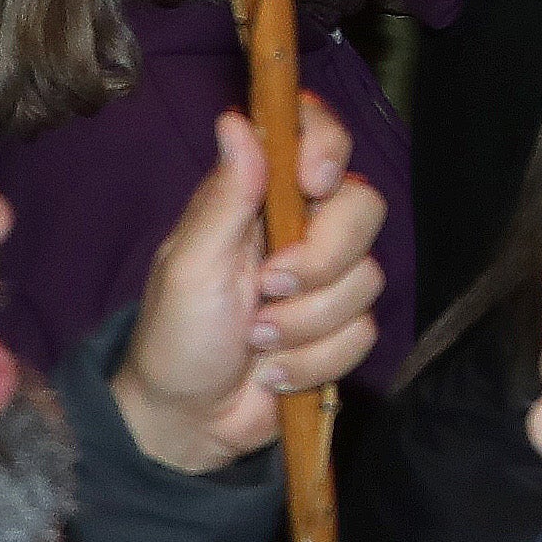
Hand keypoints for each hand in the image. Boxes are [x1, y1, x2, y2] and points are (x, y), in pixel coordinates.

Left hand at [107, 101, 385, 471]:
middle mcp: (302, 231)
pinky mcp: (342, 329)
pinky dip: (313, 359)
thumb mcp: (191, 265)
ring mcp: (326, 281)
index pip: (315, 139)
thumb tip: (235, 121)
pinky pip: (363, 333)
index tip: (314, 183)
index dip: (328, 146)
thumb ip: (223, 197)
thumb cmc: (175, 336)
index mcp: (260, 201)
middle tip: (269, 288)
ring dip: (304, 323)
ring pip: (366, 279)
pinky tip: (274, 370)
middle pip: (363, 208)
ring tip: (257, 342)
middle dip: (321, 259)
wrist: (188, 420)